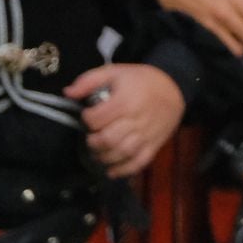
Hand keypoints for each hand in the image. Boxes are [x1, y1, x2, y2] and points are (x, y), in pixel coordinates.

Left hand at [66, 64, 185, 178]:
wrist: (174, 86)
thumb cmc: (140, 80)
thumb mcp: (115, 72)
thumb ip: (89, 80)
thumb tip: (68, 93)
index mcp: (125, 100)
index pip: (96, 118)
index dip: (87, 118)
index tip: (88, 116)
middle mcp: (136, 119)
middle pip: (108, 139)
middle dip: (93, 142)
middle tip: (91, 138)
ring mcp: (147, 134)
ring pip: (122, 153)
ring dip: (104, 157)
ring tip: (98, 152)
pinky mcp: (155, 144)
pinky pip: (139, 162)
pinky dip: (123, 170)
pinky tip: (111, 170)